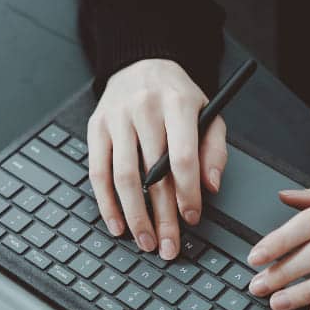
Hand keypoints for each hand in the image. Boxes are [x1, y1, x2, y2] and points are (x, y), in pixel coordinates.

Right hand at [87, 59, 227, 259]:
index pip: (181, 157)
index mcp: (177, 103)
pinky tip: (117, 224)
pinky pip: (97, 172)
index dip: (187, 192)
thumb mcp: (208, 113)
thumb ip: (214, 150)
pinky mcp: (96, 128)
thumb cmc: (177, 97)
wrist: (141, 63)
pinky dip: (106, 203)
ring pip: (123, 177)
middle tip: (168, 245)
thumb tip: (210, 186)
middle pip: (152, 174)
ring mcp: (116, 119)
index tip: (192, 218)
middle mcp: (144, 109)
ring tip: (145, 240)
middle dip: (162, 216)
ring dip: (134, 215)